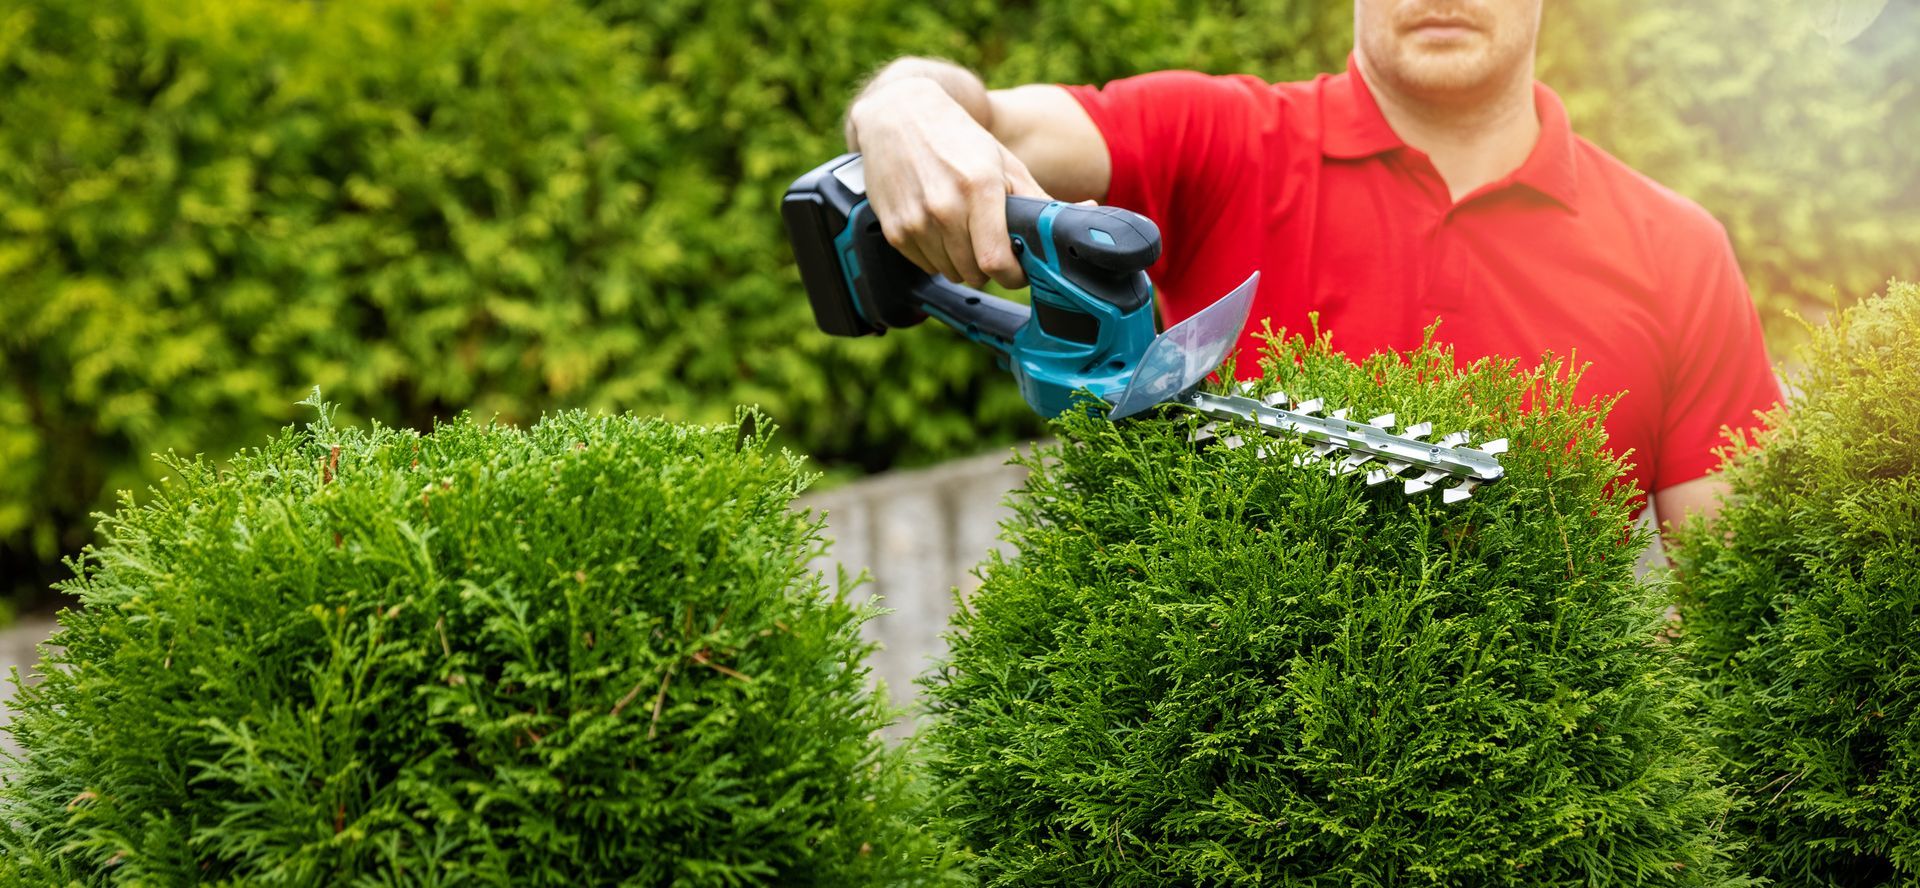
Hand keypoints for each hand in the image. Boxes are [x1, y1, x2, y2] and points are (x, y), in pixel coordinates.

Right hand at [848, 78, 1050, 288]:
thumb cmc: (959, 139)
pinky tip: (938, 226)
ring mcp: (916, 220)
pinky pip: (926, 265)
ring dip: (962, 262)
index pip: (997, 262)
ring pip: (951, 273)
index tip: (1019, 268)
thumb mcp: (1005, 163)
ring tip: (963, 229)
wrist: (899, 114)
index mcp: (979, 188)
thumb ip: (1040, 198)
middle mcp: (944, 207)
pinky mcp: (894, 230)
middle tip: (991, 243)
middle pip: (975, 273)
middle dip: (989, 267)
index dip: (1014, 274)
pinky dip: (937, 256)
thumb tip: (1089, 211)